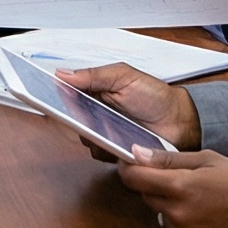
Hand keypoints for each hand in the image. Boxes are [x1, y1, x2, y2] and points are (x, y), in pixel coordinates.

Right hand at [55, 61, 200, 149]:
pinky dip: (106, 149)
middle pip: (71, 118)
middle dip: (76, 118)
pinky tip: (118, 142)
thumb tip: (63, 74)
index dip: (56, 96)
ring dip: (93, 134)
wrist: (179, 121)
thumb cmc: (154, 95)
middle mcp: (96, 113)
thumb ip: (94, 75)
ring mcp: (104, 133)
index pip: (67, 94)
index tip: (47, 97)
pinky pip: (99, 153)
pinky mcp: (113, 151)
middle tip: (89, 114)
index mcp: (95, 91)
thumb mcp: (124, 76)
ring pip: (84, 138)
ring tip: (112, 128)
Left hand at [110, 148, 227, 227]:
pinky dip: (182, 223)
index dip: (128, 168)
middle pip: (146, 196)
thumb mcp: (208, 160)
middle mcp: (177, 213)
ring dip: (170, 205)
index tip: (130, 162)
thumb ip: (168, 159)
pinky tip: (204, 217)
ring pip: (160, 214)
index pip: (134, 178)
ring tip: (199, 199)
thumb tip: (136, 153)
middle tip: (181, 179)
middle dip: (155, 185)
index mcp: (180, 186)